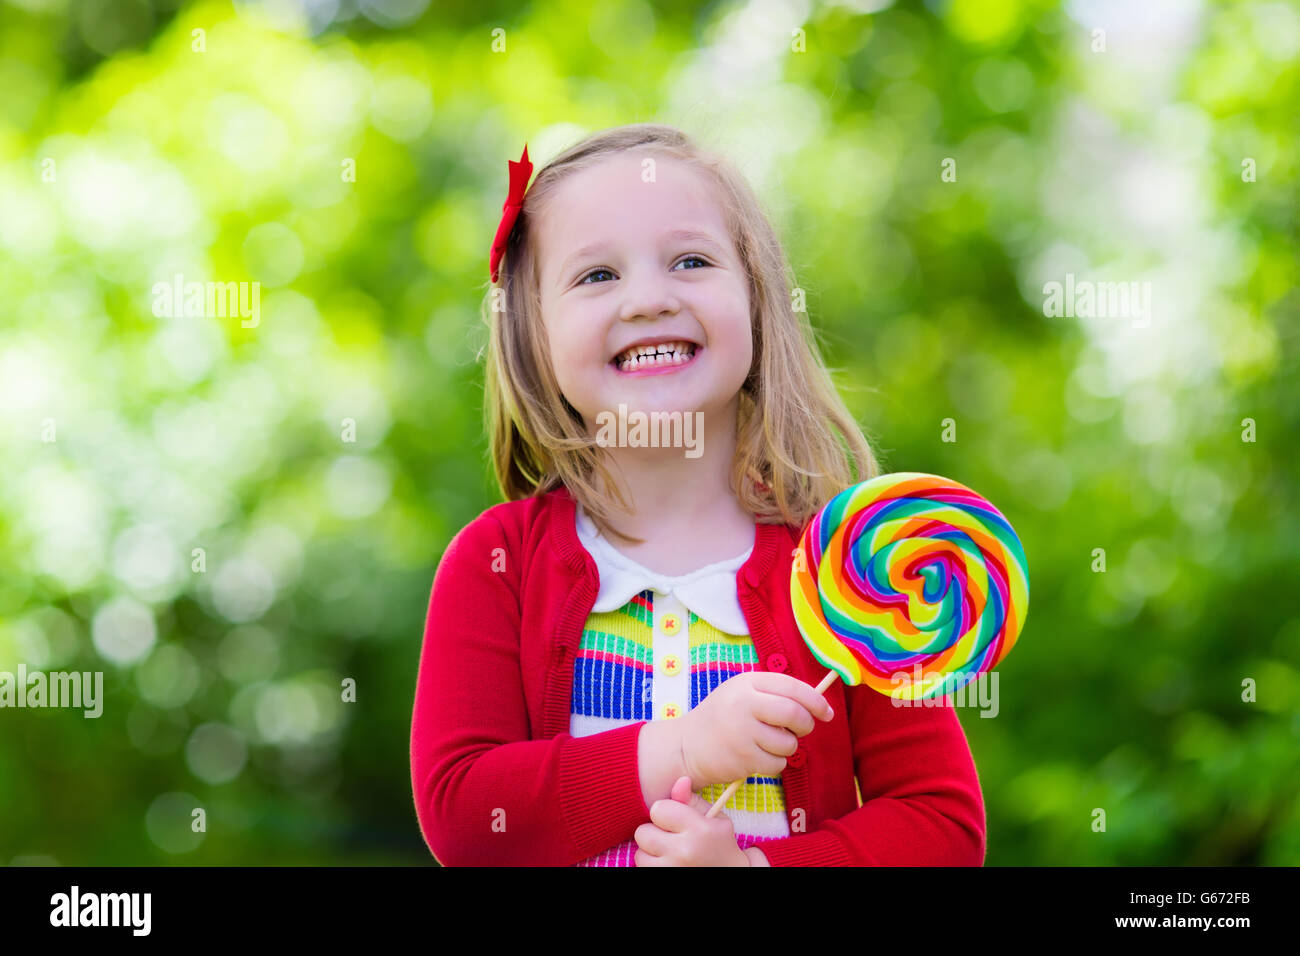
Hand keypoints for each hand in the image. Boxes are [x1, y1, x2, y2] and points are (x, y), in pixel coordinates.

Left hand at [634, 775, 748, 865]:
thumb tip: (681, 781)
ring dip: (650, 852)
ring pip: (639, 853)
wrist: (731, 874)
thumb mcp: (714, 819)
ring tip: (668, 852)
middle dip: (654, 832)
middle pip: (643, 832)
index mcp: (699, 829)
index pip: (658, 809)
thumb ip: (692, 800)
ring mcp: (673, 870)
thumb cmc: (719, 844)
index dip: (664, 812)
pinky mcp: (664, 879)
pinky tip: (667, 863)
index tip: (673, 820)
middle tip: (670, 837)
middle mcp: (684, 851)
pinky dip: (651, 864)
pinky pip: (641, 867)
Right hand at [679, 672, 832, 787]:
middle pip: (795, 714)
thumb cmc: (722, 719)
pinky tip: (757, 757)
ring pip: (789, 743)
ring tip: (768, 744)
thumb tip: (817, 705)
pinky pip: (777, 763)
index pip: (792, 687)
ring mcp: (742, 732)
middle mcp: (743, 704)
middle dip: (806, 725)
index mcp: (746, 683)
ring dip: (787, 747)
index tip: (826, 712)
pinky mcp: (742, 758)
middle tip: (801, 731)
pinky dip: (775, 763)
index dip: (815, 700)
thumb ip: (774, 694)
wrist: (685, 746)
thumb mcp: (741, 694)